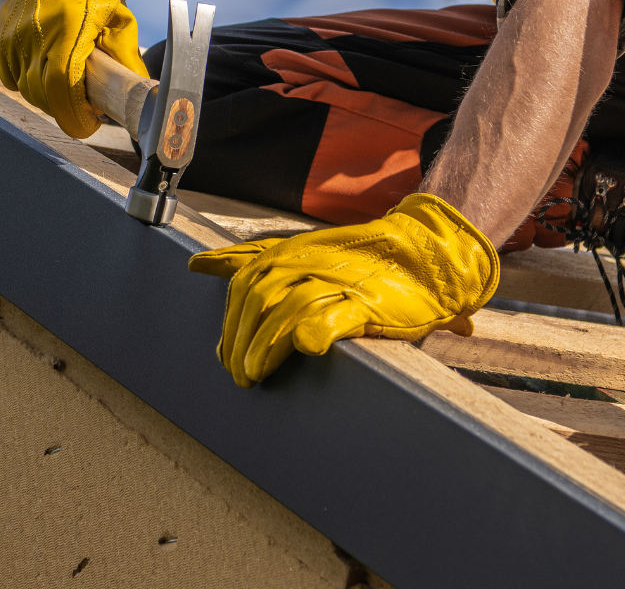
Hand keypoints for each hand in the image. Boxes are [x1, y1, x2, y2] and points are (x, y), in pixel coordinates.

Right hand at [0, 0, 150, 137]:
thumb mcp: (117, 15)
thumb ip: (124, 55)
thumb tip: (137, 89)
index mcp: (67, 32)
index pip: (62, 91)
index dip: (75, 116)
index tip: (89, 123)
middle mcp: (35, 36)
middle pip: (42, 95)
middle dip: (64, 108)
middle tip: (84, 107)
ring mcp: (14, 36)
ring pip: (25, 87)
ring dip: (46, 96)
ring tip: (67, 89)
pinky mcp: (3, 33)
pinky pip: (9, 73)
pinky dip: (24, 81)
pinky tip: (44, 75)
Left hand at [188, 193, 498, 386]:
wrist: (424, 256)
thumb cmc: (359, 261)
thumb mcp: (300, 251)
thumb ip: (252, 257)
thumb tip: (199, 264)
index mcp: (289, 252)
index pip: (243, 283)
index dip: (229, 320)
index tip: (224, 353)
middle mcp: (307, 262)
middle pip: (258, 299)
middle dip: (241, 339)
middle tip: (238, 372)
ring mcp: (337, 281)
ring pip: (286, 309)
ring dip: (265, 344)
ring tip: (254, 373)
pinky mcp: (365, 303)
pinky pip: (333, 315)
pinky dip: (314, 330)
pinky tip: (304, 347)